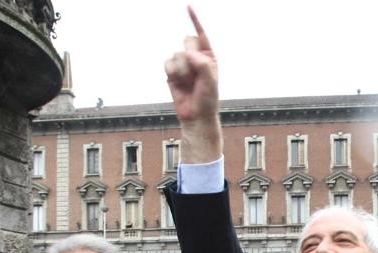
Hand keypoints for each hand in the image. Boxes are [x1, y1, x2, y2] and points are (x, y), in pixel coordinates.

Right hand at [166, 6, 222, 163]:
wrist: (195, 116)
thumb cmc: (208, 99)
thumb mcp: (210, 81)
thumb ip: (202, 64)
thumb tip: (188, 52)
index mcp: (209, 56)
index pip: (201, 34)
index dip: (195, 20)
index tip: (188, 6)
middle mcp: (195, 57)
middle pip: (187, 41)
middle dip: (189, 55)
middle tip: (194, 72)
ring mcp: (183, 64)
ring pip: (176, 54)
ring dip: (181, 69)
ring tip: (187, 82)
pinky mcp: (171, 72)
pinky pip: (167, 63)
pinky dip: (172, 73)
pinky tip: (177, 83)